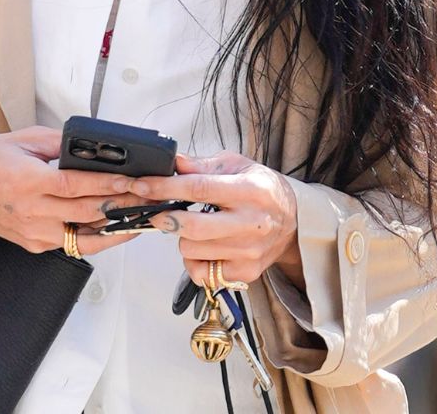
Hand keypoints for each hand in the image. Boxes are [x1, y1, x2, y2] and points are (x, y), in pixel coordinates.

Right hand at [0, 126, 142, 255]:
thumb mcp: (22, 140)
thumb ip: (59, 143)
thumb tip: (93, 147)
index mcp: (27, 181)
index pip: (76, 185)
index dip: (108, 184)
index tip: (133, 181)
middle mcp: (32, 211)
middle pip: (86, 210)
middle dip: (123, 203)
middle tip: (150, 196)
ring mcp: (34, 233)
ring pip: (85, 234)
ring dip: (117, 225)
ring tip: (143, 215)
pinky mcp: (36, 245)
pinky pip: (74, 242)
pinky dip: (98, 235)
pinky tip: (117, 227)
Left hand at [126, 150, 299, 286]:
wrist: (294, 221)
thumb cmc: (262, 190)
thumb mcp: (237, 166)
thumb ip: (202, 166)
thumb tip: (172, 163)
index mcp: (250, 190)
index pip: (199, 188)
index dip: (165, 188)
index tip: (142, 185)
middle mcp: (251, 223)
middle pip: (192, 227)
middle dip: (167, 218)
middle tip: (160, 211)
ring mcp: (249, 252)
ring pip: (191, 250)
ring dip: (183, 238)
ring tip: (196, 228)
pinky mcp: (245, 273)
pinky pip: (202, 272)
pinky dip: (195, 260)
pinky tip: (206, 247)